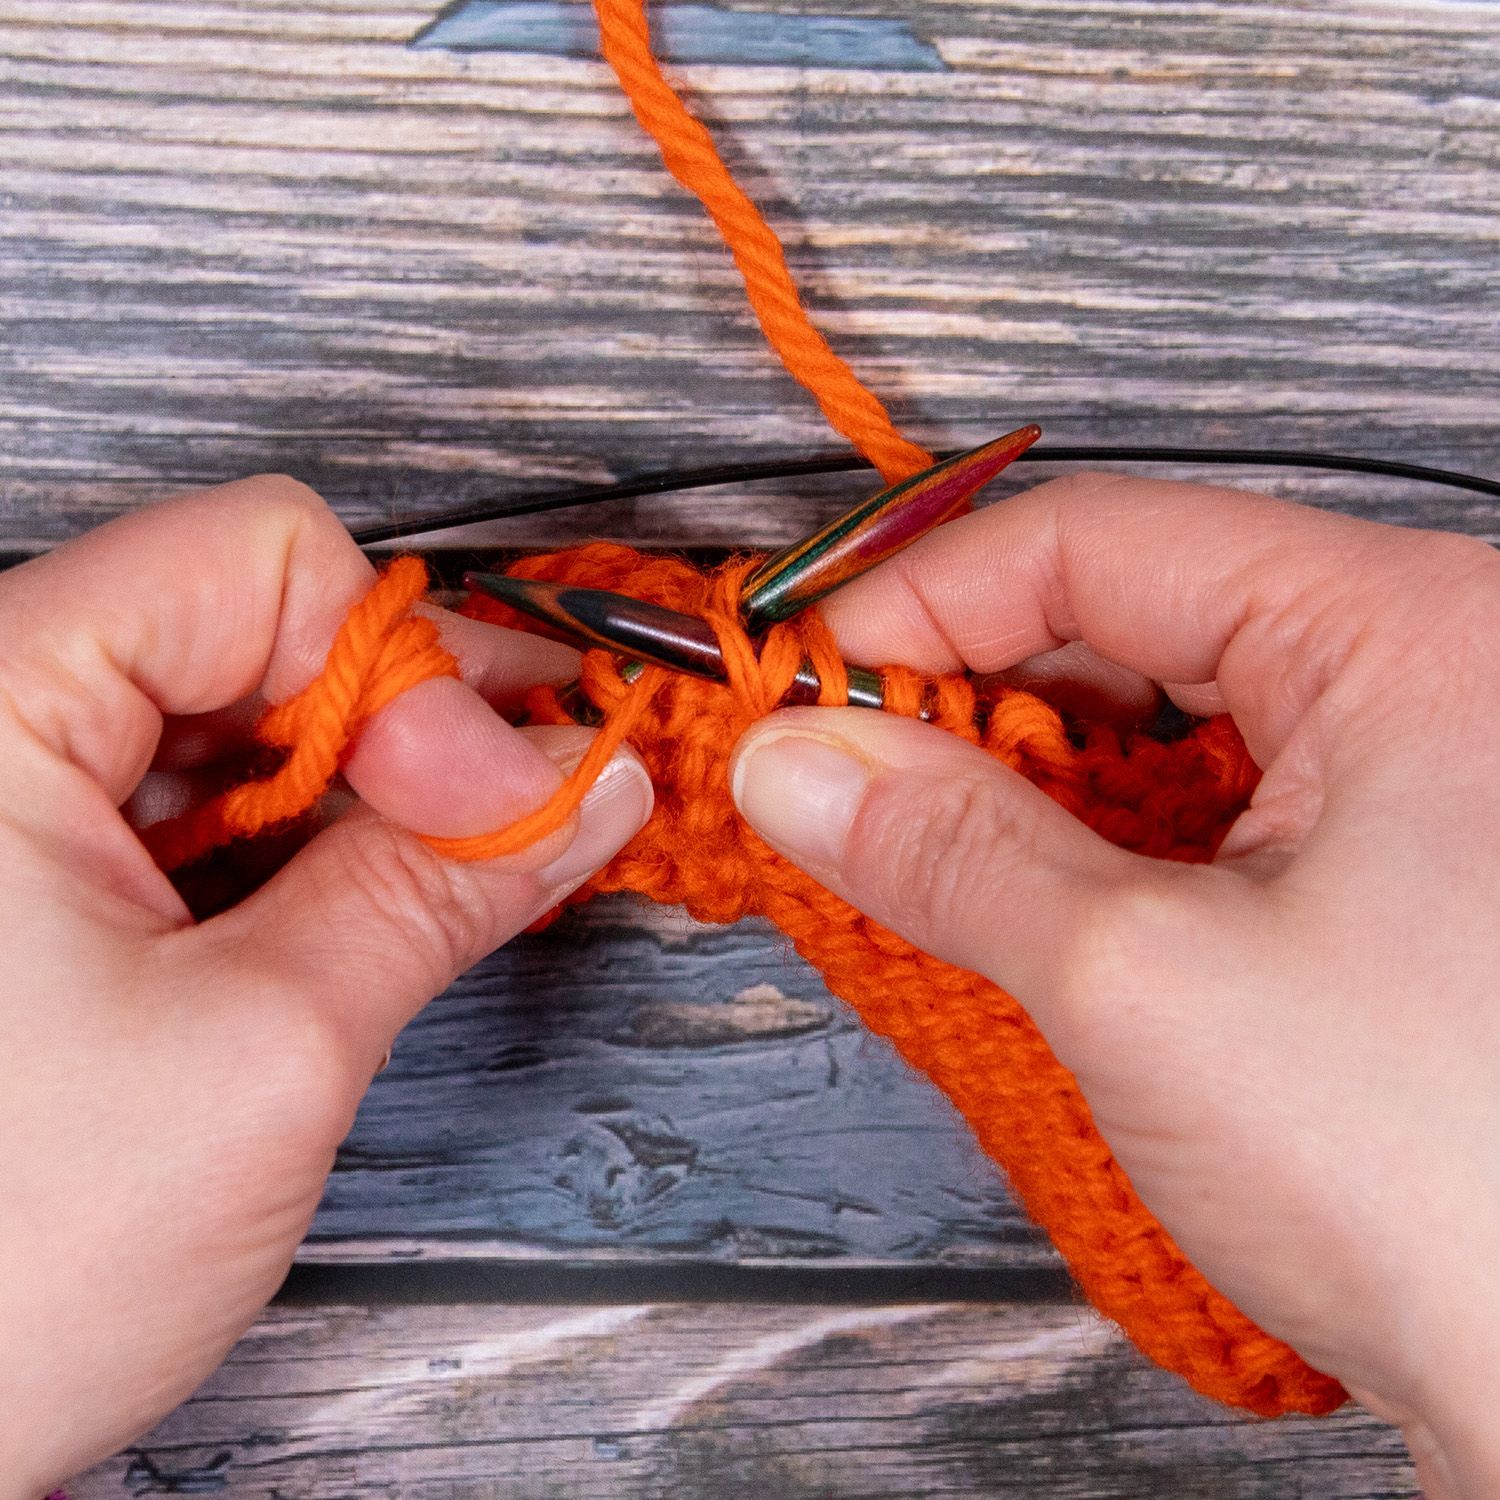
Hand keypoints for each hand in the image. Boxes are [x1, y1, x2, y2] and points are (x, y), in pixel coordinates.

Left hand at [0, 477, 651, 1496]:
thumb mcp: (266, 1054)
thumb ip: (439, 889)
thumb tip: (574, 792)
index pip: (258, 560)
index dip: (400, 667)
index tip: (486, 788)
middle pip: (252, 625)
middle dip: (400, 729)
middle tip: (499, 826)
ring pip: (233, 716)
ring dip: (357, 795)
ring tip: (432, 887)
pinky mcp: (18, 869)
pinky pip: (191, 799)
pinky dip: (294, 844)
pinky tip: (355, 912)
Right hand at [729, 473, 1499, 1497]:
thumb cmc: (1456, 1189)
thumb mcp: (1141, 982)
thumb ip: (947, 848)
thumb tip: (801, 764)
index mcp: (1407, 634)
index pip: (1098, 542)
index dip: (922, 604)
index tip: (806, 684)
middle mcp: (1430, 679)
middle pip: (1126, 620)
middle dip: (963, 703)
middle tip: (836, 781)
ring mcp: (1416, 782)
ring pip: (1157, 724)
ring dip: (1019, 788)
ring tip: (908, 859)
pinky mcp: (1390, 877)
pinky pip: (1202, 811)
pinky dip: (1093, 850)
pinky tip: (1014, 907)